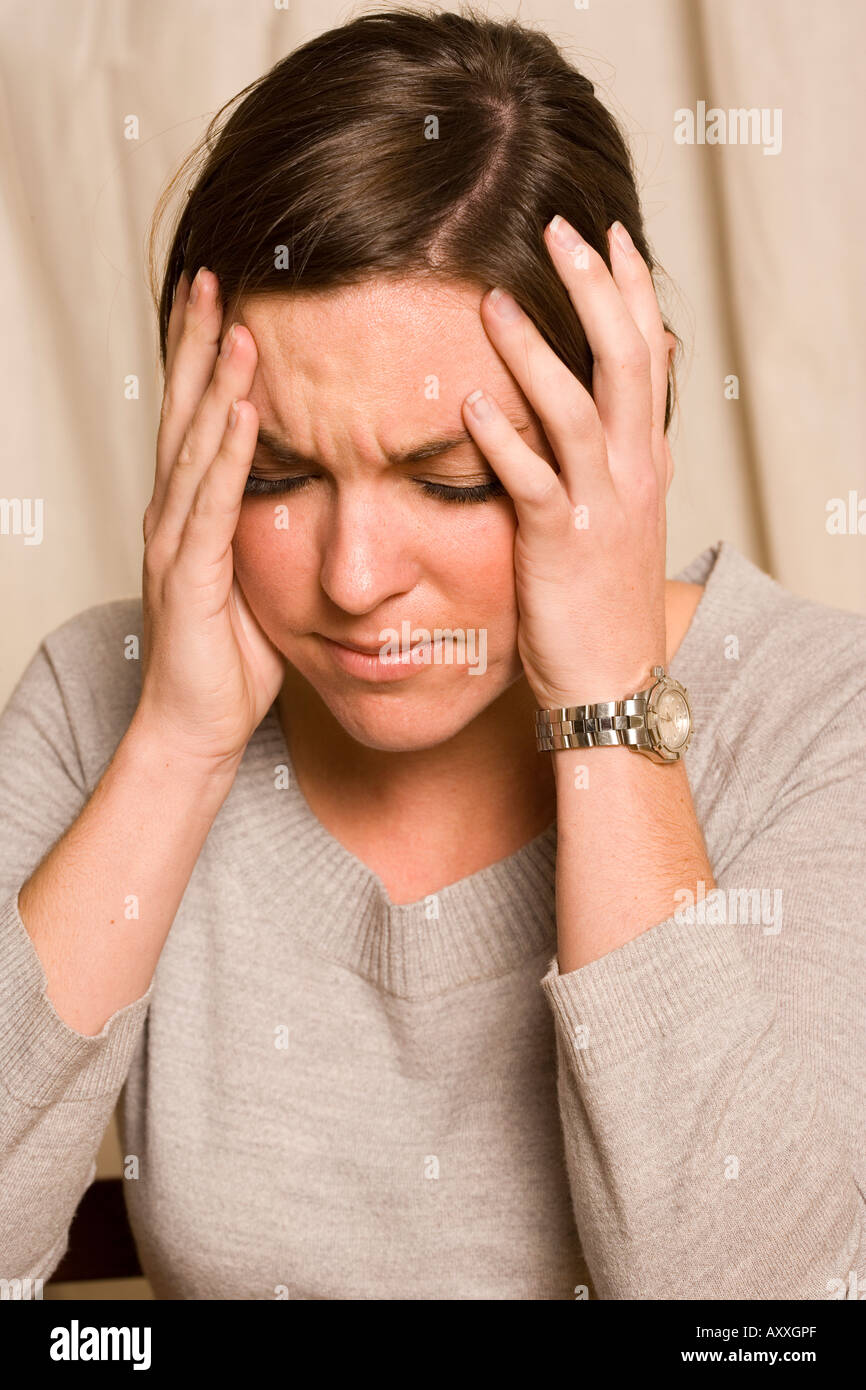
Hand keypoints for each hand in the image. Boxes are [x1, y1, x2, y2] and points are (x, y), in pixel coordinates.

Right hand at [136, 268, 284, 770]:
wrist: (196, 729)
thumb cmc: (232, 660)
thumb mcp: (265, 583)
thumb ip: (279, 535)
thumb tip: (323, 501)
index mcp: (194, 515)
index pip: (200, 421)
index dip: (208, 359)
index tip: (228, 300)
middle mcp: (175, 517)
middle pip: (185, 414)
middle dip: (199, 344)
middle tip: (215, 277)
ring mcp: (174, 544)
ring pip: (193, 448)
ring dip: (213, 383)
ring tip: (234, 322)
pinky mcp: (186, 578)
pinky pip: (209, 505)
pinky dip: (224, 454)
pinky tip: (240, 409)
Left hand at [461, 215, 673, 709]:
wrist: (611, 682)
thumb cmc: (600, 601)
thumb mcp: (619, 517)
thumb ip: (611, 457)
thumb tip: (601, 404)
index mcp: (646, 459)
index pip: (650, 354)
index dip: (633, 291)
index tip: (610, 233)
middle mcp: (634, 471)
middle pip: (626, 358)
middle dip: (596, 290)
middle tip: (562, 228)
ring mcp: (602, 506)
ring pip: (579, 408)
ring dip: (536, 350)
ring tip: (491, 299)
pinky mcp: (562, 543)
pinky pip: (534, 479)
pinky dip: (503, 436)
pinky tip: (469, 401)